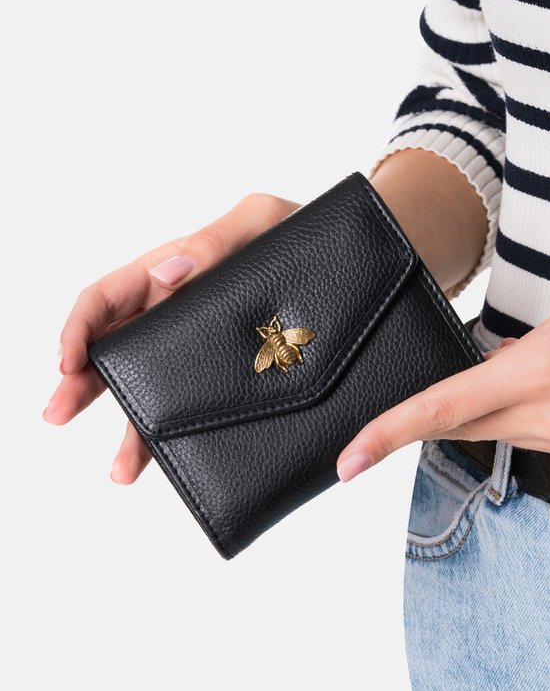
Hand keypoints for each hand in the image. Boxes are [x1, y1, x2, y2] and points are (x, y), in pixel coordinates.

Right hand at [43, 191, 300, 482]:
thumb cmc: (297, 230)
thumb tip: (169, 273)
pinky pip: (199, 410)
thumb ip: (218, 240)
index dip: (80, 326)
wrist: (351, 263)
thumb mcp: (262, 220)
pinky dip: (180, 439)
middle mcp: (175, 315)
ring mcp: (201, 352)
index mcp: (171, 272)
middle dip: (80, 384)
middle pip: (114, 352)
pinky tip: (172, 464)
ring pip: (153, 392)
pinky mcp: (234, 380)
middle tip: (57, 414)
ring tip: (122, 470)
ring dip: (130, 429)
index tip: (68, 359)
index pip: (107, 298)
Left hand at [336, 276, 549, 479]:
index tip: (347, 460)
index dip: (386, 434)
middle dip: (449, 413)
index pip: (441, 410)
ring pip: (512, 436)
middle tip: (445, 397)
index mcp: (536, 373)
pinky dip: (548, 420)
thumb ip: (521, 349)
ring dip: (510, 410)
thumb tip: (495, 368)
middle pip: (470, 428)